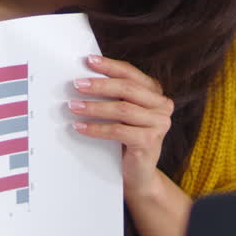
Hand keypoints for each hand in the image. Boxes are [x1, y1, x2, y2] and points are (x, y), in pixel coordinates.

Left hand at [68, 55, 174, 198]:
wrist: (139, 175)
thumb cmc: (126, 140)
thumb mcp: (123, 114)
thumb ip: (114, 96)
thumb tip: (84, 78)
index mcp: (155, 93)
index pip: (131, 74)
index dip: (110, 66)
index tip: (89, 61)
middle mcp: (162, 105)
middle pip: (127, 89)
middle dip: (99, 85)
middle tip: (76, 84)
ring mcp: (160, 124)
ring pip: (122, 109)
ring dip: (94, 107)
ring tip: (73, 106)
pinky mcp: (150, 141)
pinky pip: (118, 130)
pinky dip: (96, 128)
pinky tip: (79, 127)